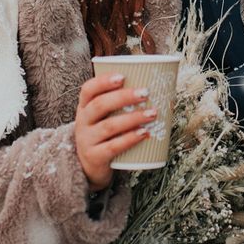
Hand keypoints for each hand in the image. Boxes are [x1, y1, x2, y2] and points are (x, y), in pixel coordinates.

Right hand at [75, 74, 156, 190]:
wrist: (90, 166)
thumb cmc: (105, 134)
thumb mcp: (105, 116)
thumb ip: (122, 103)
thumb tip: (160, 89)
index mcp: (85, 106)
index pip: (88, 89)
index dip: (103, 81)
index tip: (123, 76)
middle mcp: (83, 121)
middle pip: (100, 105)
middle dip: (124, 97)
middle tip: (145, 92)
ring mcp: (86, 140)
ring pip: (109, 126)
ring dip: (133, 118)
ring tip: (152, 113)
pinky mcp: (95, 157)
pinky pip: (113, 147)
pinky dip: (130, 139)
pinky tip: (144, 133)